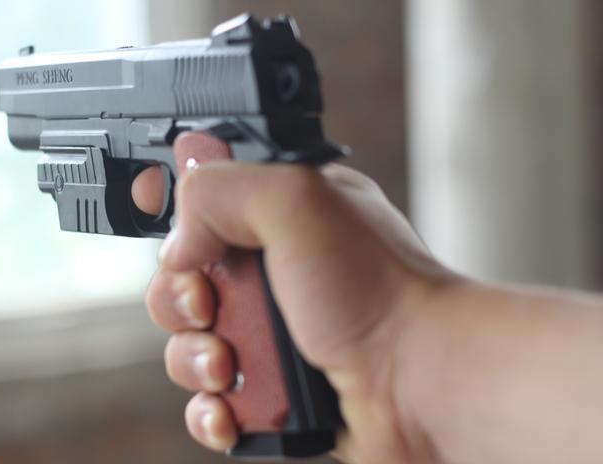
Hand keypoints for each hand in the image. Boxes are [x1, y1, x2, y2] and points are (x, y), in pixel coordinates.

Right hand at [132, 163, 454, 462]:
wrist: (424, 385)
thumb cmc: (381, 292)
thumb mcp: (296, 201)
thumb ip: (220, 190)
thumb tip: (178, 245)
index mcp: (283, 216)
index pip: (205, 207)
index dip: (181, 226)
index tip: (187, 248)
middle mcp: (275, 274)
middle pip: (184, 281)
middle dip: (181, 299)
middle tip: (210, 308)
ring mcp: (273, 335)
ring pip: (190, 345)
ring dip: (193, 359)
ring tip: (228, 365)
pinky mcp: (274, 391)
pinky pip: (212, 402)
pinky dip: (210, 411)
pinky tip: (229, 410)